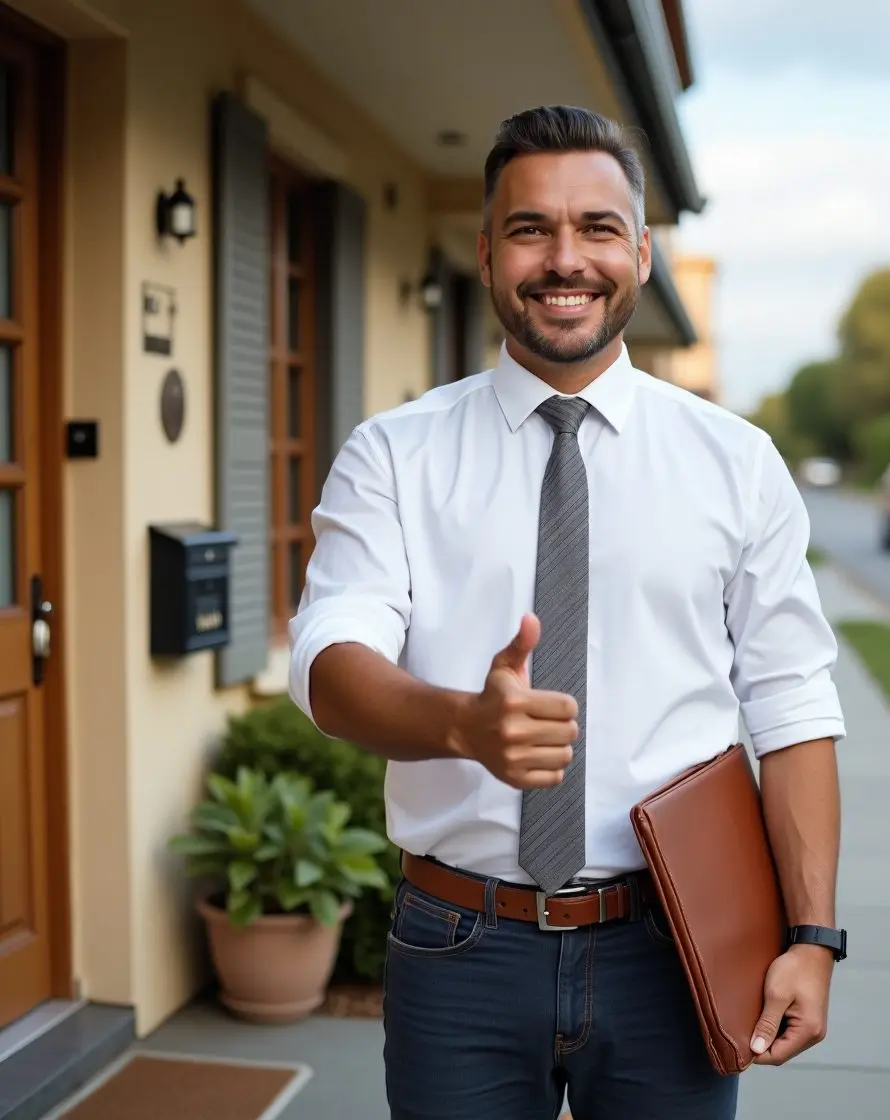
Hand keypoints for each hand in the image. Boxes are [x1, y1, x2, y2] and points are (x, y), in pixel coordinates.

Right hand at [451, 613, 578, 788]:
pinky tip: (538, 754)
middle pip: (569, 732)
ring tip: (543, 738)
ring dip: (559, 746)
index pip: (568, 707)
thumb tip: (531, 618)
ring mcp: (513, 757)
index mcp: (515, 702)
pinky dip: (551, 767)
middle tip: (546, 722)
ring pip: (565, 755)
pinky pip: (555, 777)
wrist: (464, 728)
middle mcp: (513, 731)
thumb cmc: (492, 696)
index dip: (563, 705)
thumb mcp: (504, 665)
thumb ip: (522, 643)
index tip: (549, 705)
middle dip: (562, 725)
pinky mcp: (514, 778)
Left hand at [750, 944, 833, 1064]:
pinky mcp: (809, 1019)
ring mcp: (813, 1027)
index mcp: (808, 1031)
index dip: (757, 1054)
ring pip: (785, 1042)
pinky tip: (764, 1017)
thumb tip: (756, 1049)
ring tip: (750, 1024)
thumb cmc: (795, 969)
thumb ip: (767, 1024)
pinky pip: (790, 1032)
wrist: (811, 950)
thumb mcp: (776, 995)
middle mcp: (814, 1035)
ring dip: (768, 1036)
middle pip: (782, 1051)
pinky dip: (776, 1029)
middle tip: (740, 1033)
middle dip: (761, 1046)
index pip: (778, 1056)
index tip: (737, 1046)